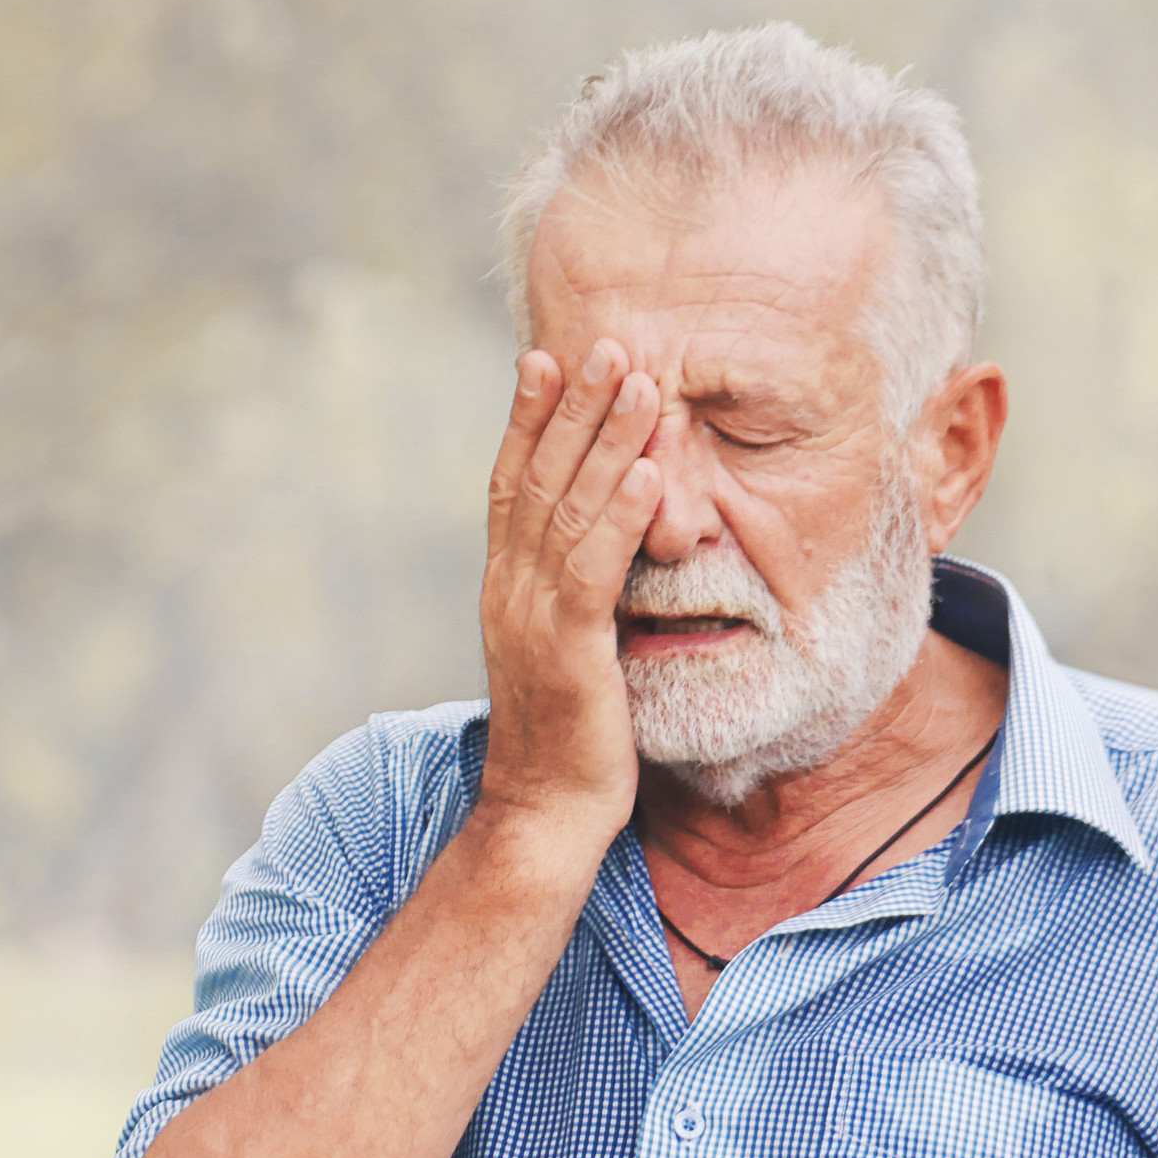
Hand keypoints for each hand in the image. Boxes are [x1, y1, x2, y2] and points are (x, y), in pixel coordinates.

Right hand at [475, 342, 664, 852]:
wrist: (543, 815)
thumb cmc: (567, 739)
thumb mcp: (563, 651)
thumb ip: (570, 596)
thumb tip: (593, 554)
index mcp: (505, 587)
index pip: (510, 484)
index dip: (527, 419)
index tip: (545, 357)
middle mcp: (508, 591)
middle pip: (539, 479)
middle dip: (571, 407)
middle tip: (605, 342)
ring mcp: (532, 619)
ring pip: (568, 510)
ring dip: (606, 441)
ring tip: (639, 382)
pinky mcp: (569, 652)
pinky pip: (596, 569)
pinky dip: (623, 516)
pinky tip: (653, 473)